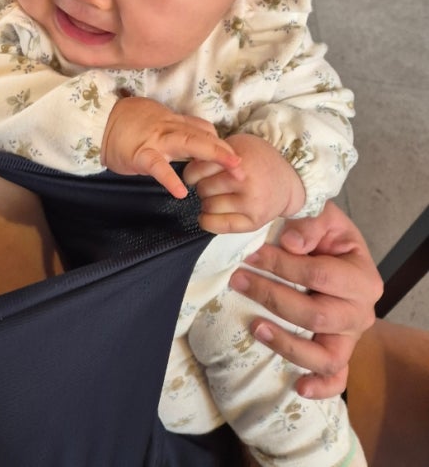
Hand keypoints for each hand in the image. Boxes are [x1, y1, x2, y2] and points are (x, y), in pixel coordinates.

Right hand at [102, 97, 241, 197]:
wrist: (99, 120)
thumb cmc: (128, 121)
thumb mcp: (158, 118)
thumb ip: (180, 126)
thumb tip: (205, 133)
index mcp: (174, 122)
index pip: (204, 130)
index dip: (222, 144)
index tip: (236, 158)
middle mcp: (170, 128)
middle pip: (204, 136)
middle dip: (226, 151)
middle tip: (243, 167)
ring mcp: (156, 140)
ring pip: (188, 144)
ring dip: (212, 156)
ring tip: (231, 170)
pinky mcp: (140, 154)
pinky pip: (157, 166)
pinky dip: (170, 178)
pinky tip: (182, 192)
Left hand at [183, 133, 305, 233]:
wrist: (288, 181)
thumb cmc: (258, 160)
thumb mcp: (237, 146)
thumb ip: (216, 153)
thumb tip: (190, 161)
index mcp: (239, 161)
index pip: (198, 170)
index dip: (192, 173)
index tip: (196, 174)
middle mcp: (245, 183)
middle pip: (203, 188)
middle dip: (201, 186)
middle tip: (211, 185)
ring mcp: (251, 204)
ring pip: (209, 206)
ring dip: (207, 202)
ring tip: (216, 196)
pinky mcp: (253, 222)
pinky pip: (219, 226)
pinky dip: (207, 221)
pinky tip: (208, 214)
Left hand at [229, 201, 382, 398]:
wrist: (332, 250)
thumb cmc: (324, 234)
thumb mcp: (322, 215)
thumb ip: (309, 223)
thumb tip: (289, 244)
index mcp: (362, 277)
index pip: (319, 275)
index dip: (282, 265)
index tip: (251, 255)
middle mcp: (361, 312)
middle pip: (316, 315)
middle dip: (272, 297)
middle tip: (239, 280)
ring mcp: (350, 337)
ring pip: (325, 355)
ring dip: (286, 343)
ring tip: (254, 326)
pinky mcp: (339, 353)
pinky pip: (336, 378)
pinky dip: (320, 387)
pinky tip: (297, 386)